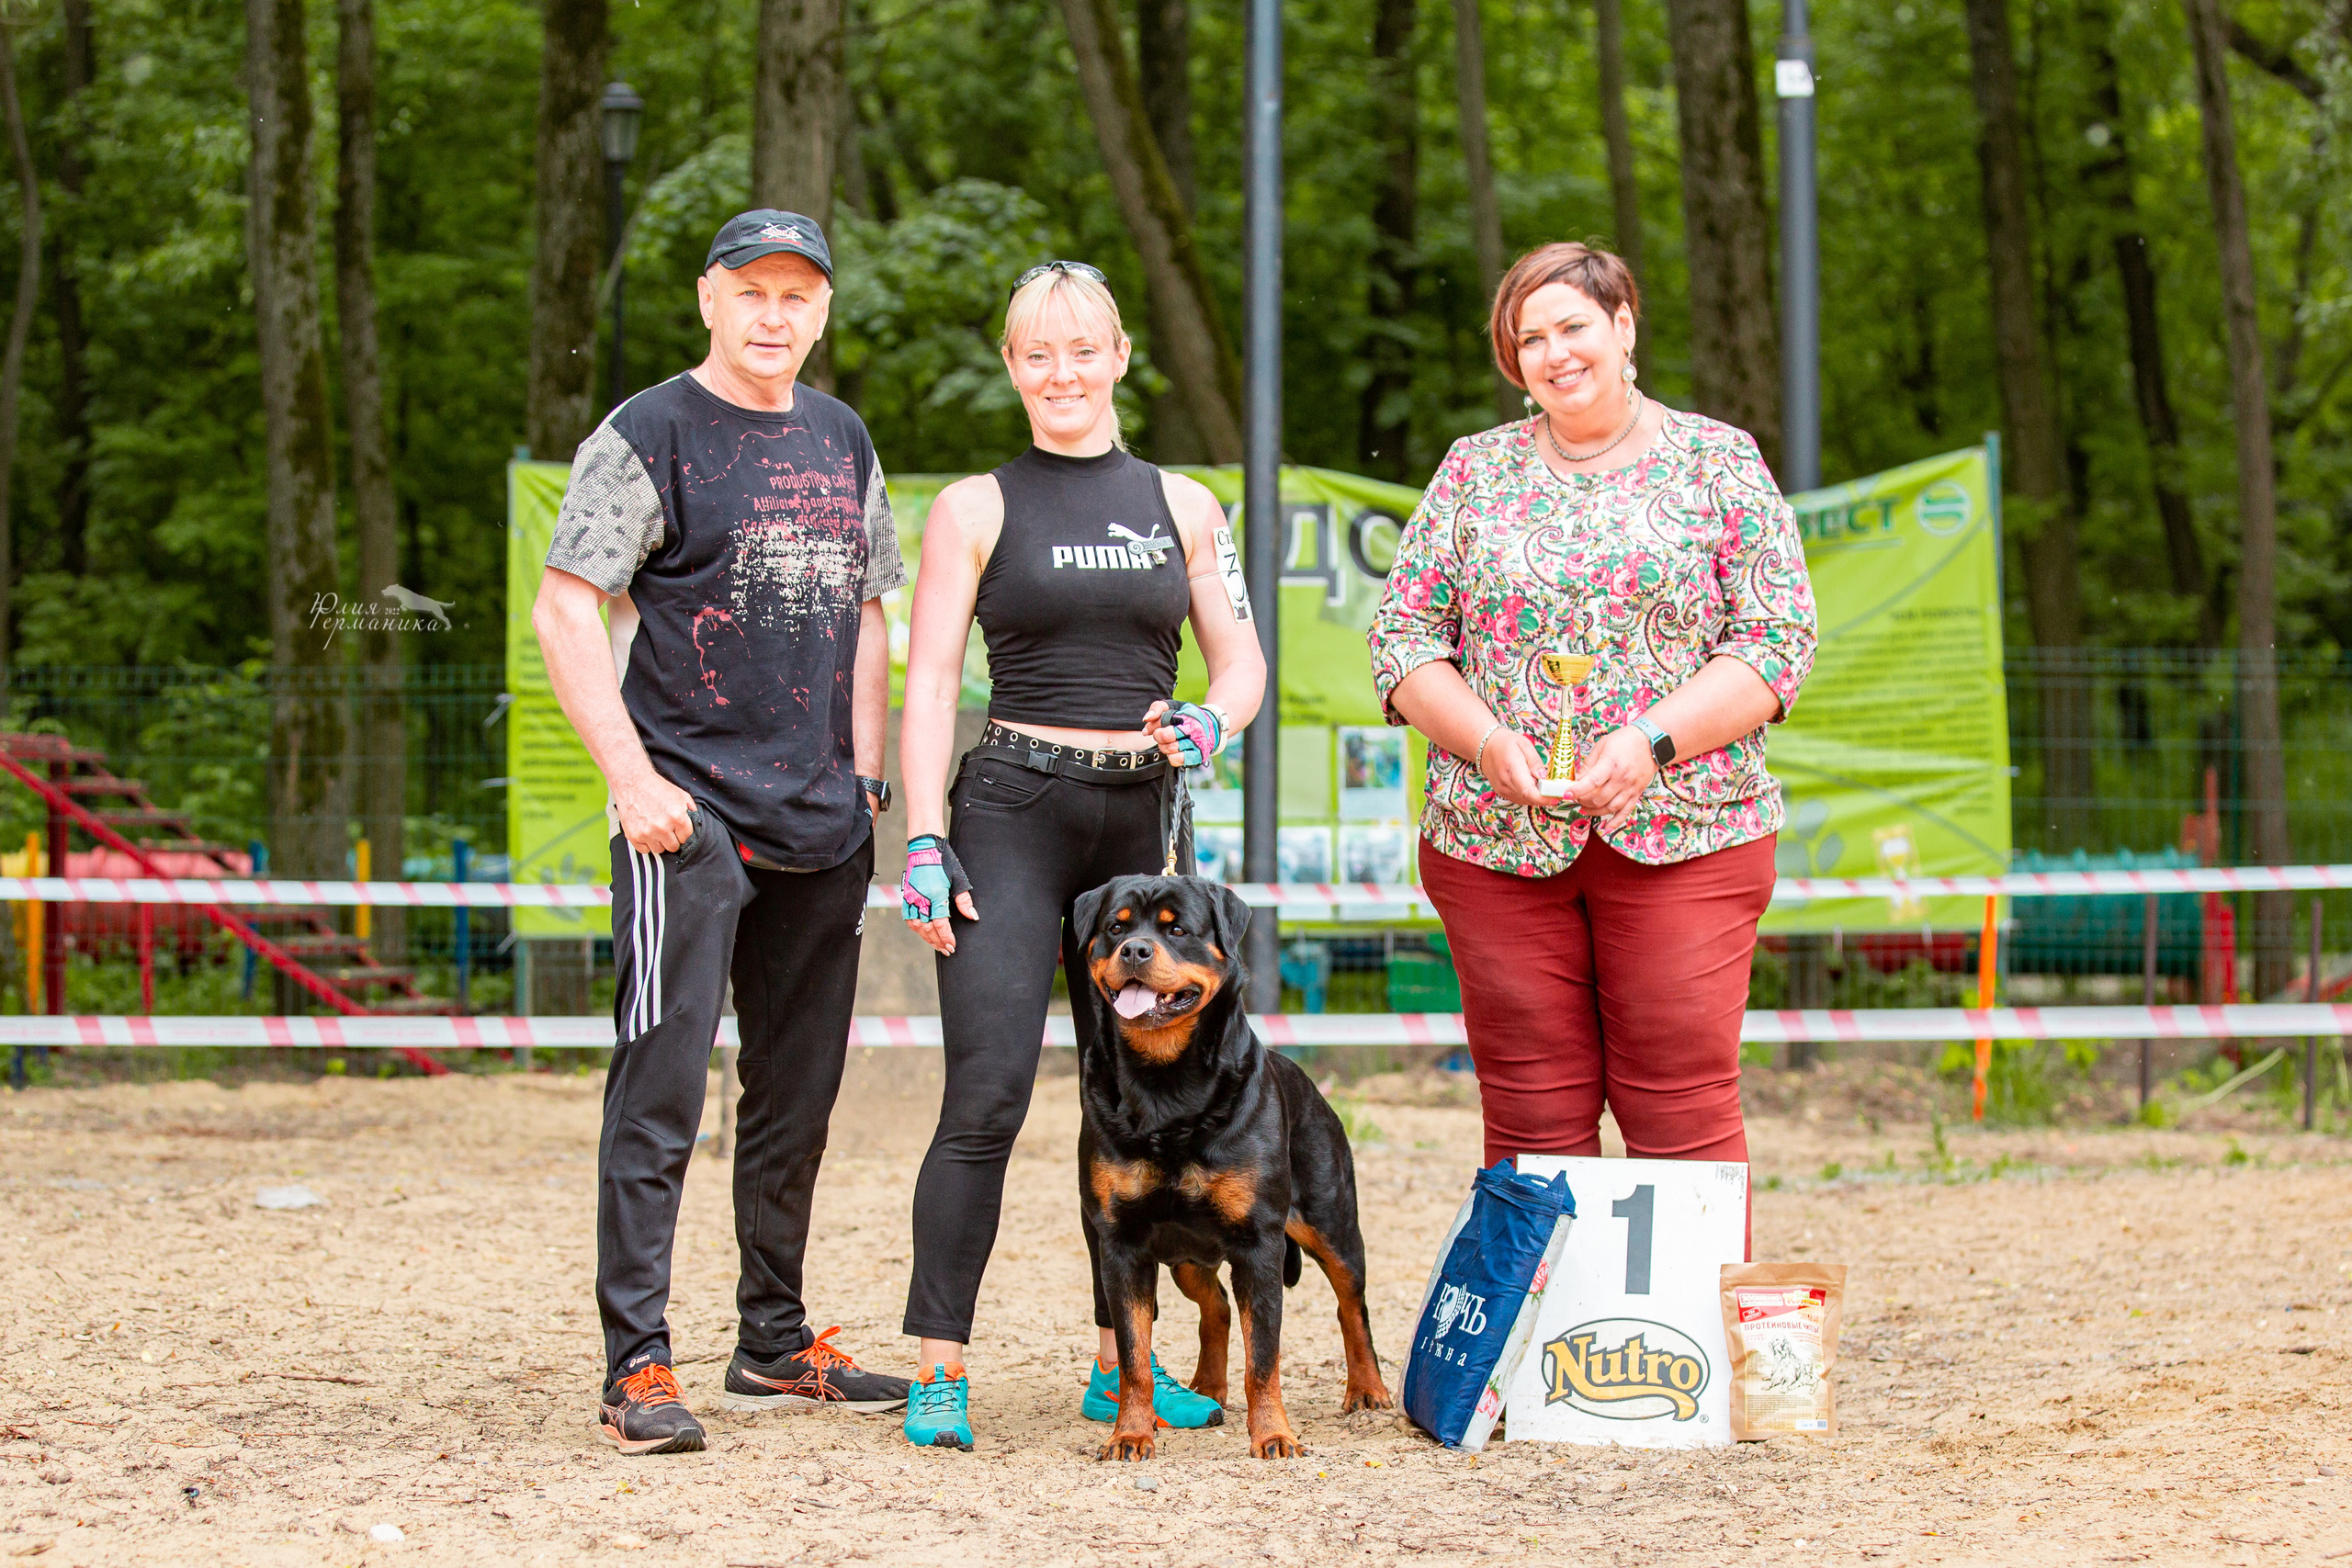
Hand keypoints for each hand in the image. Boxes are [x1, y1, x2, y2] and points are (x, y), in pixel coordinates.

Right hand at [614, 771, 695, 853]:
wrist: (633, 783)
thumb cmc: (657, 788)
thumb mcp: (681, 795)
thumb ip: (691, 811)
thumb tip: (696, 824)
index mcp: (677, 817)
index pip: (686, 838)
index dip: (683, 833)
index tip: (678, 830)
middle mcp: (662, 827)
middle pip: (673, 847)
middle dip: (672, 839)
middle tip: (666, 829)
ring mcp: (647, 833)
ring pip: (659, 850)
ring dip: (659, 842)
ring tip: (655, 829)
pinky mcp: (633, 836)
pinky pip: (644, 850)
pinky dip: (645, 843)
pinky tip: (645, 831)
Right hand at [902, 834, 977, 955]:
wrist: (924, 847)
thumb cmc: (944, 861)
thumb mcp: (958, 879)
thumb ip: (964, 901)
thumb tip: (973, 917)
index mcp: (935, 894)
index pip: (940, 923)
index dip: (946, 937)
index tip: (952, 946)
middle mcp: (921, 898)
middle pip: (928, 928)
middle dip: (938, 942)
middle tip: (947, 950)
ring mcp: (911, 898)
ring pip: (917, 925)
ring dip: (927, 938)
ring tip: (937, 945)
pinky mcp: (906, 895)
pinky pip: (908, 917)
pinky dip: (915, 927)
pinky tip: (923, 932)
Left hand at [1143, 700, 1221, 767]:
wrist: (1212, 727)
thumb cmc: (1189, 717)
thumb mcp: (1174, 707)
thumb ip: (1158, 708)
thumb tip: (1146, 719)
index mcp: (1187, 715)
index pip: (1162, 720)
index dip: (1154, 725)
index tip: (1157, 726)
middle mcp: (1194, 729)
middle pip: (1164, 736)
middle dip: (1158, 736)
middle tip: (1162, 735)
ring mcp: (1197, 744)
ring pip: (1170, 749)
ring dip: (1165, 747)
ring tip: (1170, 743)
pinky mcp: (1198, 756)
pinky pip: (1177, 760)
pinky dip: (1172, 757)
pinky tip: (1175, 752)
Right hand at [1476, 728, 1553, 808]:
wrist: (1485, 747)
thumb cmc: (1505, 742)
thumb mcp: (1524, 744)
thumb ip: (1535, 762)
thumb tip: (1545, 778)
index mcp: (1511, 768)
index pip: (1528, 790)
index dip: (1544, 797)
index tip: (1557, 796)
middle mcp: (1505, 783)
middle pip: (1530, 798)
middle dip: (1547, 796)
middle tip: (1559, 788)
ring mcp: (1503, 790)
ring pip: (1527, 800)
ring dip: (1539, 796)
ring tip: (1547, 785)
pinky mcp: (1504, 794)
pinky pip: (1522, 799)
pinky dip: (1531, 795)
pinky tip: (1536, 786)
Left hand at [1563, 726, 1658, 830]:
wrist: (1651, 741)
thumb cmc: (1624, 741)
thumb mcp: (1602, 746)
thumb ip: (1589, 765)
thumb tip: (1576, 780)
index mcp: (1611, 765)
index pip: (1592, 782)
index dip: (1578, 790)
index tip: (1566, 794)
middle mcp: (1622, 779)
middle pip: (1599, 798)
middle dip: (1583, 801)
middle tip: (1575, 798)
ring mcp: (1630, 788)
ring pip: (1610, 807)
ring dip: (1594, 811)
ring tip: (1585, 808)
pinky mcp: (1637, 793)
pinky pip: (1626, 811)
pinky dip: (1616, 821)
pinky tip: (1606, 826)